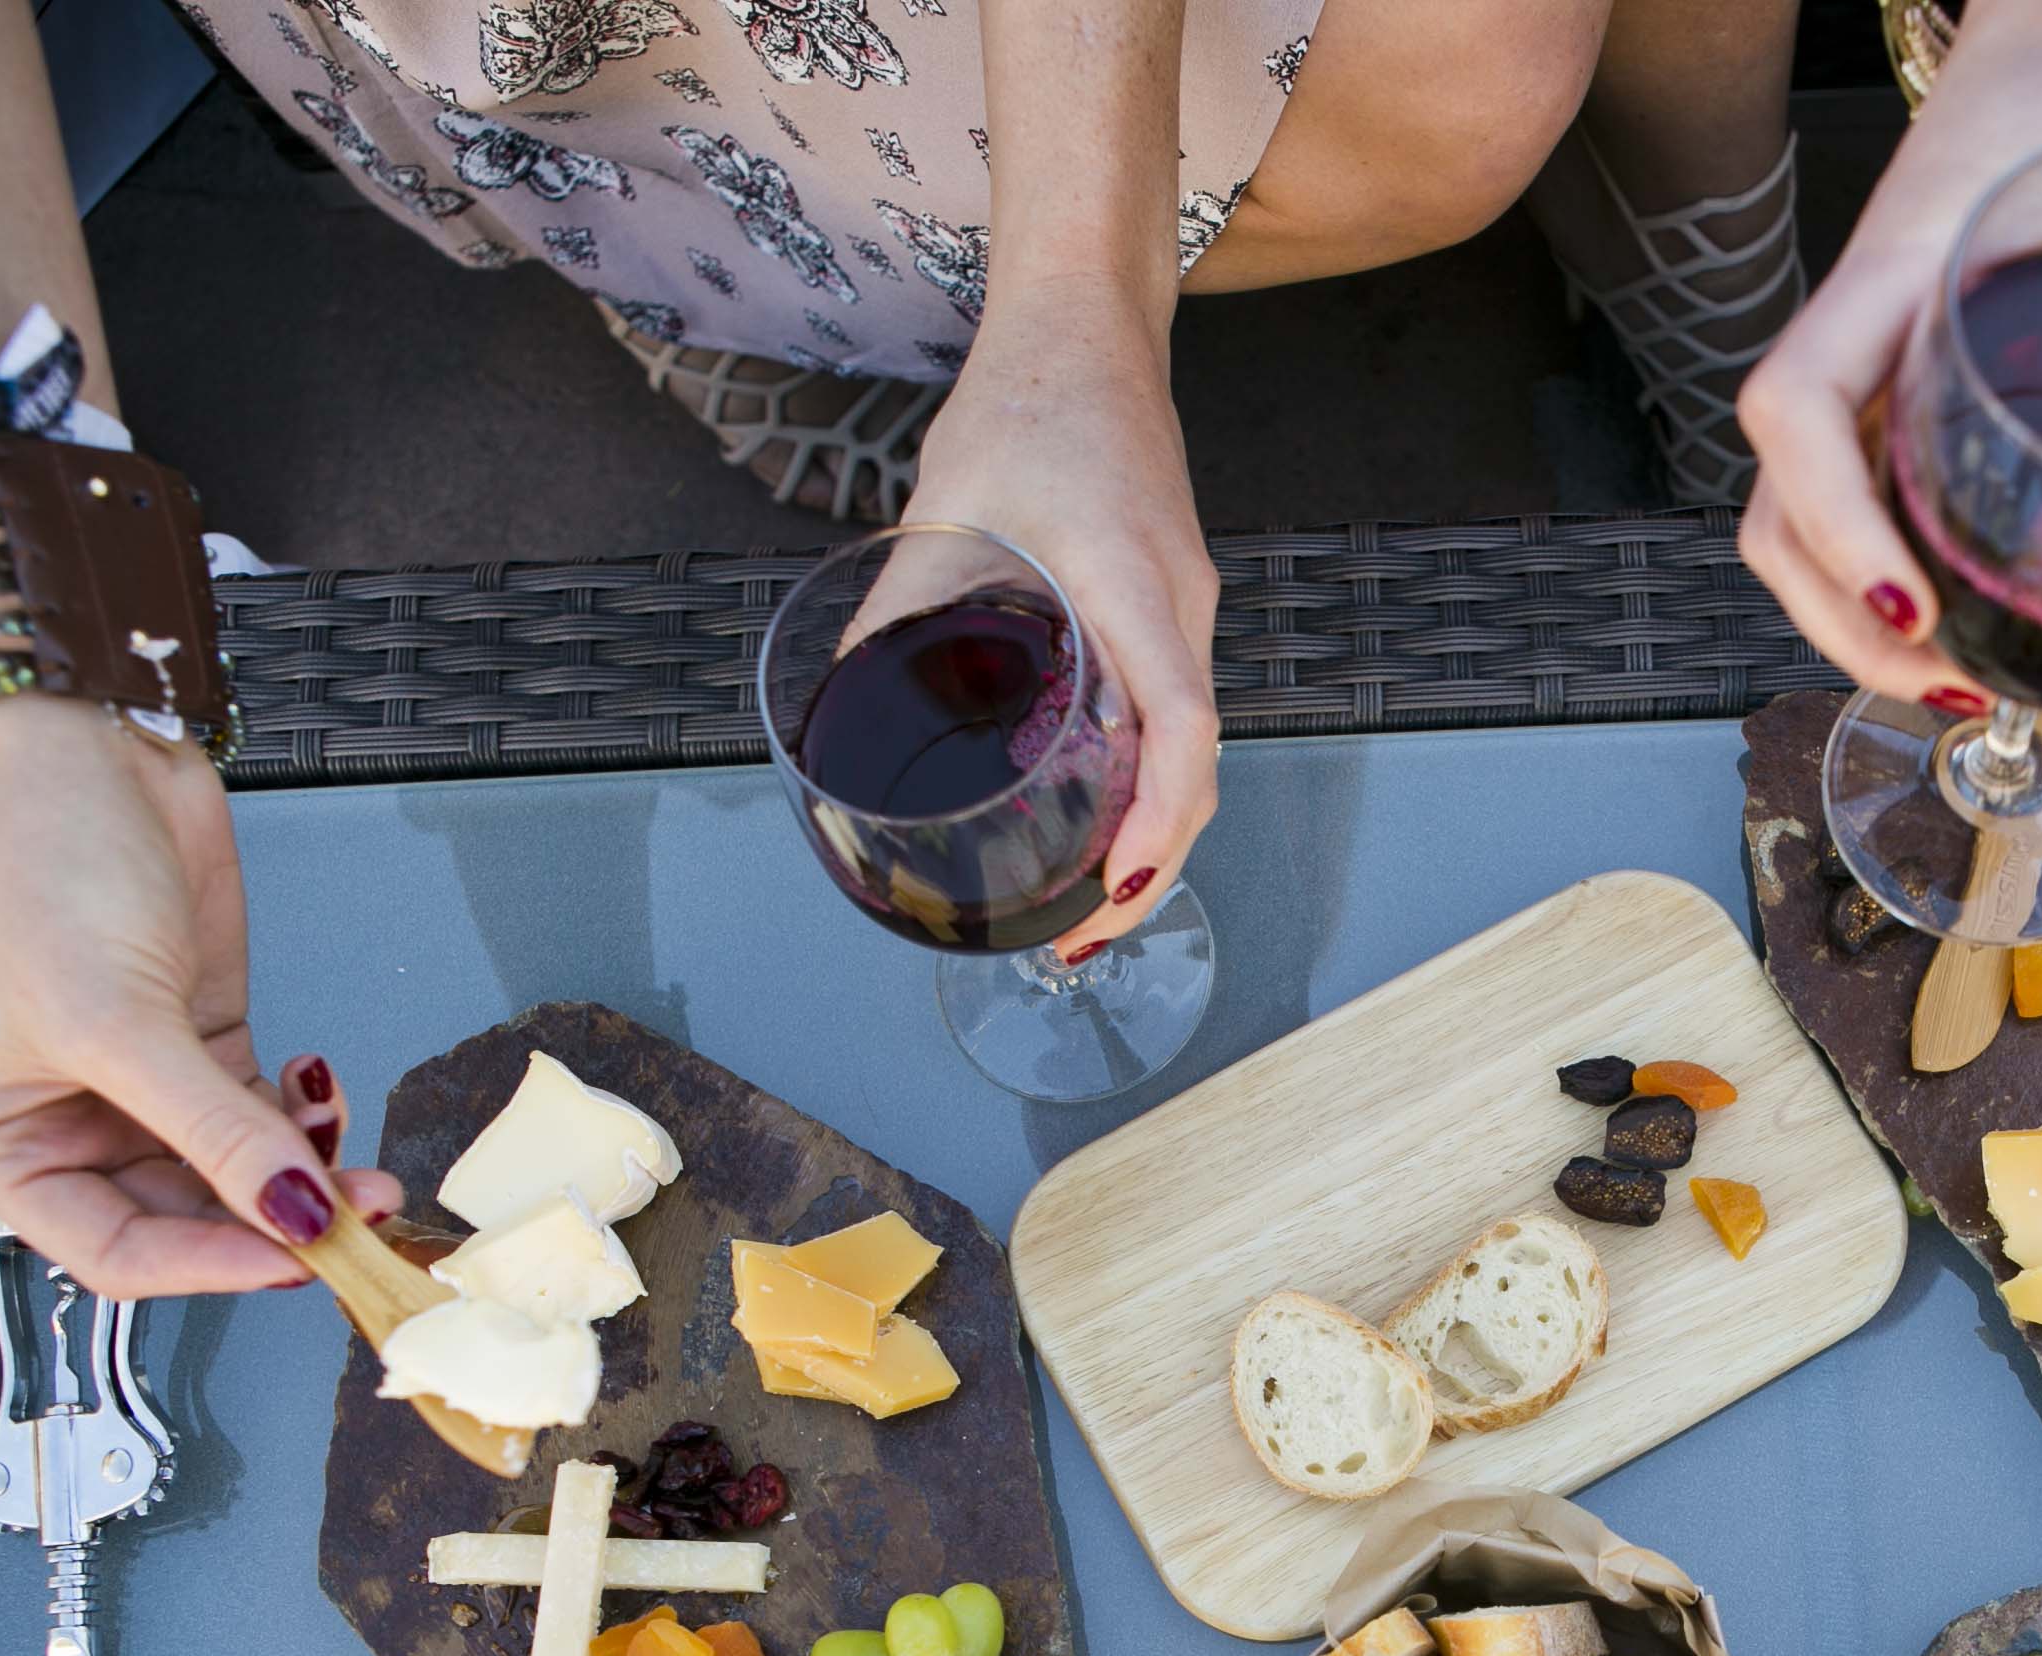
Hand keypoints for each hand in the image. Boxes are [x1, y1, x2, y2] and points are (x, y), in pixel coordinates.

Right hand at [0, 696, 399, 1297]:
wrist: (75, 745)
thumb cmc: (37, 868)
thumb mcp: (117, 1021)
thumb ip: (214, 1132)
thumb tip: (297, 1216)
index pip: (116, 1251)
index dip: (211, 1267)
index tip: (303, 1257)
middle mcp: (60, 1121)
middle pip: (186, 1218)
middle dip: (276, 1221)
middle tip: (364, 1214)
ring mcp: (136, 1081)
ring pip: (234, 1170)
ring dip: (303, 1173)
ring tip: (368, 1167)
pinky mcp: (196, 1034)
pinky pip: (258, 1113)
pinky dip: (301, 1118)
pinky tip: (324, 1090)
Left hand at [901, 270, 1216, 960]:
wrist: (1090, 329)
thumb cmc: (1024, 404)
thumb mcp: (942, 507)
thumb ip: (899, 609)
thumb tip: (843, 710)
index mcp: (1132, 579)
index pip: (1182, 728)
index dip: (1155, 826)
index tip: (1110, 893)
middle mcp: (1181, 604)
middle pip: (1198, 766)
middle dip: (1151, 868)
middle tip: (1080, 939)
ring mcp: (1189, 606)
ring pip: (1194, 747)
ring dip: (1155, 834)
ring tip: (1089, 901)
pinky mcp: (1178, 605)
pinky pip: (1181, 712)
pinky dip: (1153, 781)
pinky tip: (1103, 813)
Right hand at [1735, 0, 2041, 708]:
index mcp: (1895, 271)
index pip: (1798, 407)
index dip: (1837, 524)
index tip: (1911, 604)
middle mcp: (1859, 331)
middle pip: (1775, 509)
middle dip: (1842, 622)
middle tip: (1950, 683)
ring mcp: (1870, 369)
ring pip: (1795, 526)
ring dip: (1851, 627)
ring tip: (1953, 684)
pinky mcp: (1900, 392)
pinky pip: (1851, 506)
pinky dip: (1879, 588)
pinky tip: (1952, 629)